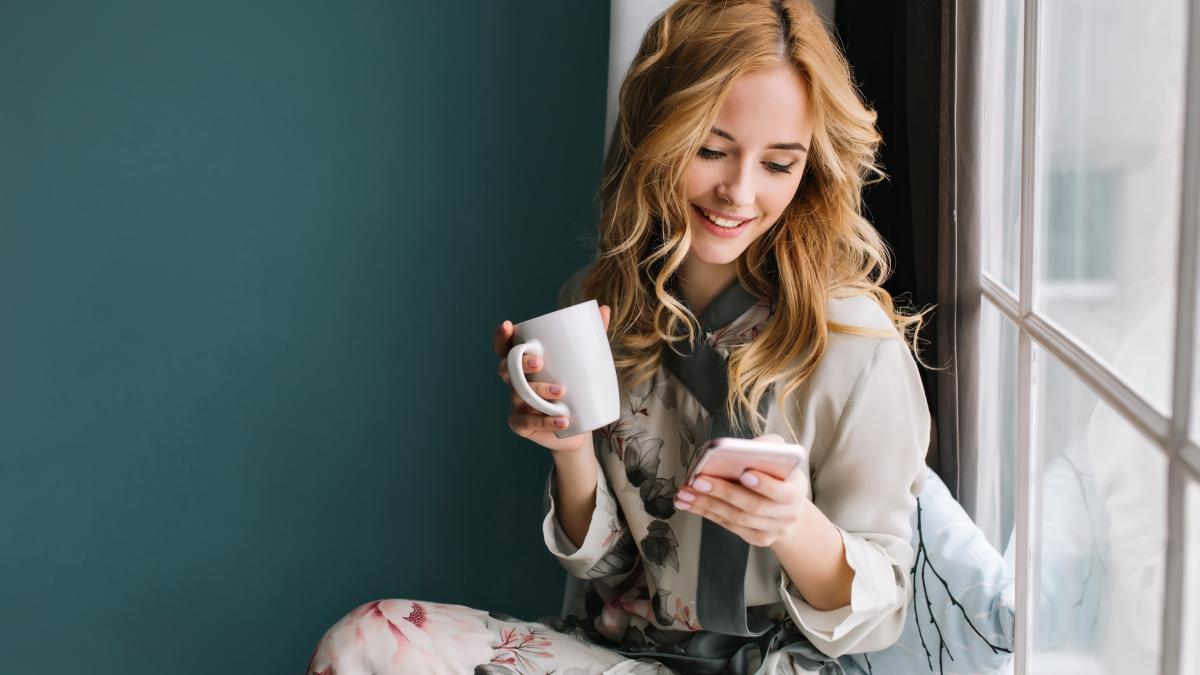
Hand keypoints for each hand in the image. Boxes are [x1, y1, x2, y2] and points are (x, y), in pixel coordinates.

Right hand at [494, 304, 611, 454]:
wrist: (580, 426)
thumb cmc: (576, 386)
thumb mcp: (584, 361)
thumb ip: (592, 335)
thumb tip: (603, 308)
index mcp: (525, 363)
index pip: (505, 348)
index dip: (501, 337)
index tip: (508, 325)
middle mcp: (516, 382)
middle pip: (507, 369)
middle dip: (520, 363)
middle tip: (540, 362)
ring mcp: (517, 404)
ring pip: (520, 395)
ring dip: (540, 392)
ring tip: (563, 392)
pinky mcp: (522, 425)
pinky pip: (527, 422)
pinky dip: (546, 421)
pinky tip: (563, 419)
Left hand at [672, 434, 811, 547]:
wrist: (787, 505)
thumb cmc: (778, 472)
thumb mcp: (780, 454)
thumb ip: (768, 447)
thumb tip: (744, 448)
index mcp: (797, 491)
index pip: (782, 491)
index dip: (764, 484)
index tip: (744, 472)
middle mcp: (788, 514)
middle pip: (753, 506)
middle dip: (724, 492)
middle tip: (699, 480)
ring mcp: (773, 530)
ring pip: (736, 518)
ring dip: (707, 505)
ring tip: (685, 492)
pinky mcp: (757, 538)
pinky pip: (728, 526)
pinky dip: (706, 513)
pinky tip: (689, 502)